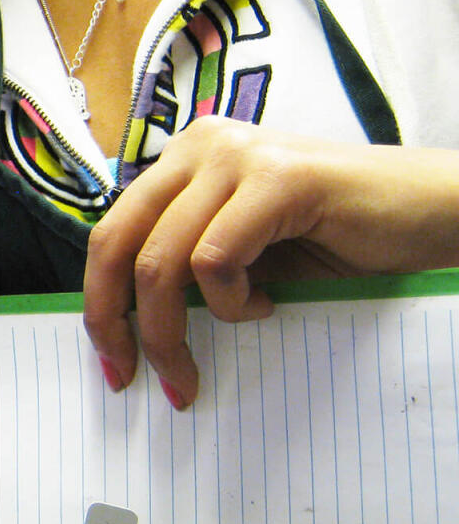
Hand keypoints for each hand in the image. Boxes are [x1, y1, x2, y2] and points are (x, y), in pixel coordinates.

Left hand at [84, 117, 458, 407]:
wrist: (431, 214)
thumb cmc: (337, 242)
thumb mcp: (243, 257)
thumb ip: (185, 270)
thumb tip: (122, 327)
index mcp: (183, 160)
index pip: (111, 232)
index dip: (98, 300)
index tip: (109, 359)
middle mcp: (200, 146)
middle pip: (117, 242)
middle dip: (113, 320)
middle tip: (129, 377)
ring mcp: (237, 156)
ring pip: (161, 260)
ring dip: (172, 331)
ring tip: (198, 368)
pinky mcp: (277, 179)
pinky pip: (216, 259)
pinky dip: (230, 302)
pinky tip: (265, 305)